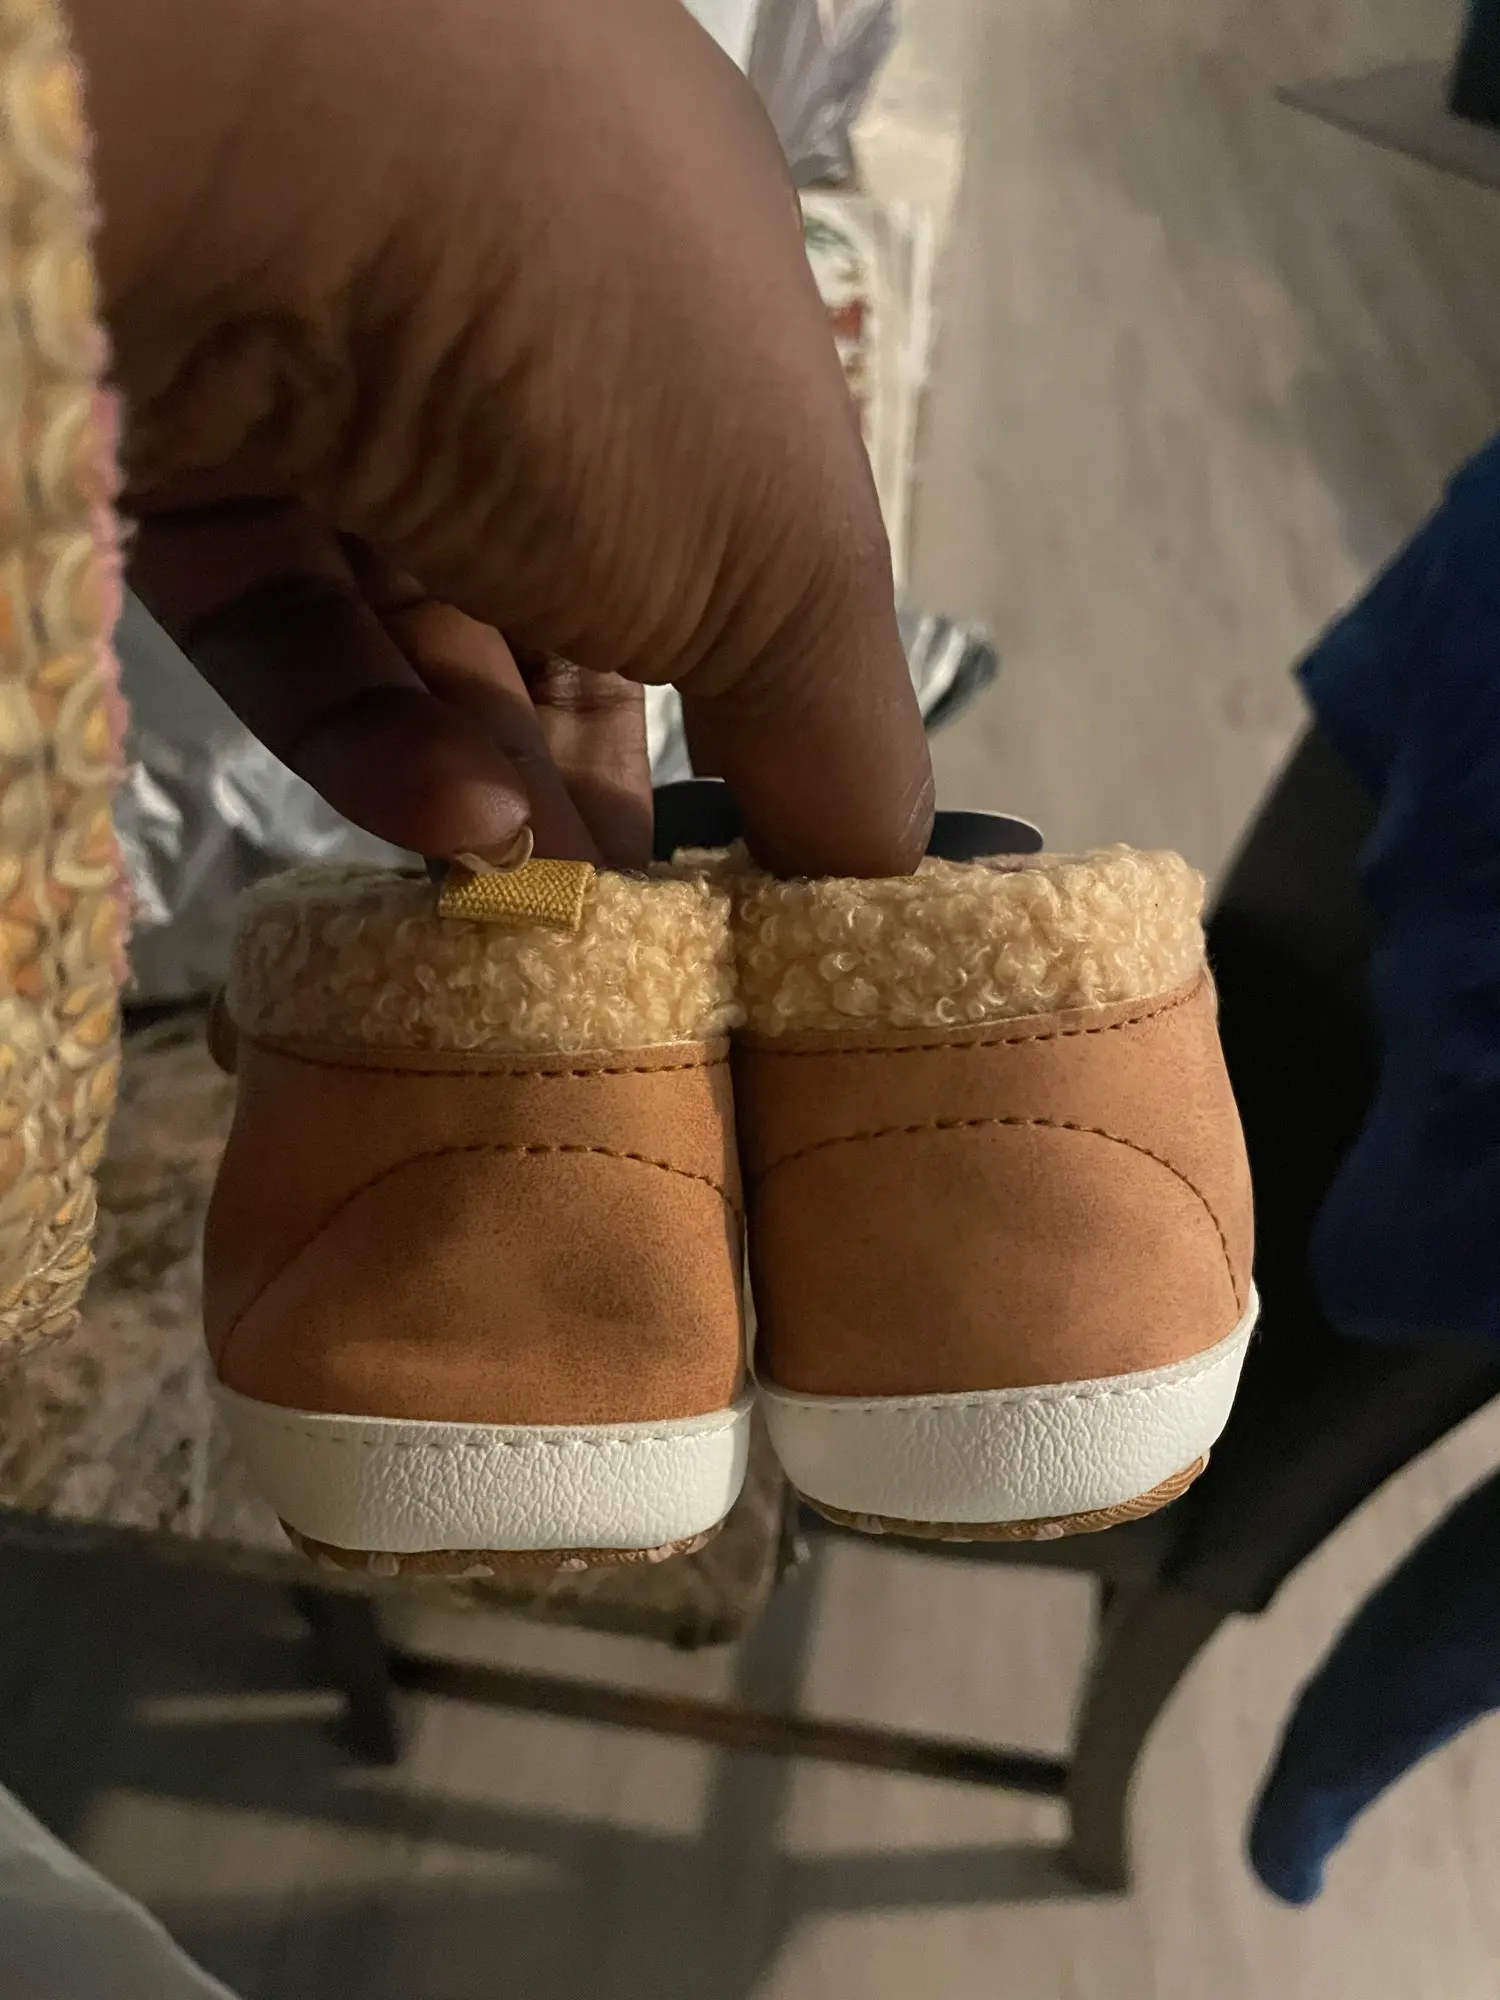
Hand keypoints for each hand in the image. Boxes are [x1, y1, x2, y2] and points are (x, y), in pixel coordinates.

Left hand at [71, 0, 932, 875]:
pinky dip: (366, 736)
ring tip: (533, 902)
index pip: (727, 536)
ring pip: (421, 626)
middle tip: (626, 931)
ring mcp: (338, 384)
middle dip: (605, 773)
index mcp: (685, 307)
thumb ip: (844, 736)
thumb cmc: (602, 342)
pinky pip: (290, 615)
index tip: (749, 869)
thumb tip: (877, 892)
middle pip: (568, 598)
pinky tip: (444, 826)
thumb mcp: (795, 554)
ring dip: (493, 776)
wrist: (270, 159)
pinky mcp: (190, 447)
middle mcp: (514, 328)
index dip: (746, 705)